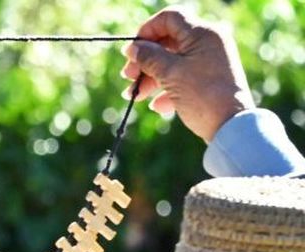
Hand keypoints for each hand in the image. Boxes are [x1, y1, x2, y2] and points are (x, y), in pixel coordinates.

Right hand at [123, 7, 253, 142]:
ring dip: (150, 78)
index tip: (131, 52)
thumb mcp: (171, 74)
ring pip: (172, 62)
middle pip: (167, 42)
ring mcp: (209, 60)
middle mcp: (208, 42)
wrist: (230, 125)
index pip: (169, 18)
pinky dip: (167, 89)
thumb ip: (150, 57)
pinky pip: (182, 77)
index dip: (146, 31)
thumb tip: (133, 48)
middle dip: (145, 61)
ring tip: (135, 96)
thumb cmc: (202, 95)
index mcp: (202, 33)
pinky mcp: (208, 79)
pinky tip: (158, 106)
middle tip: (128, 77)